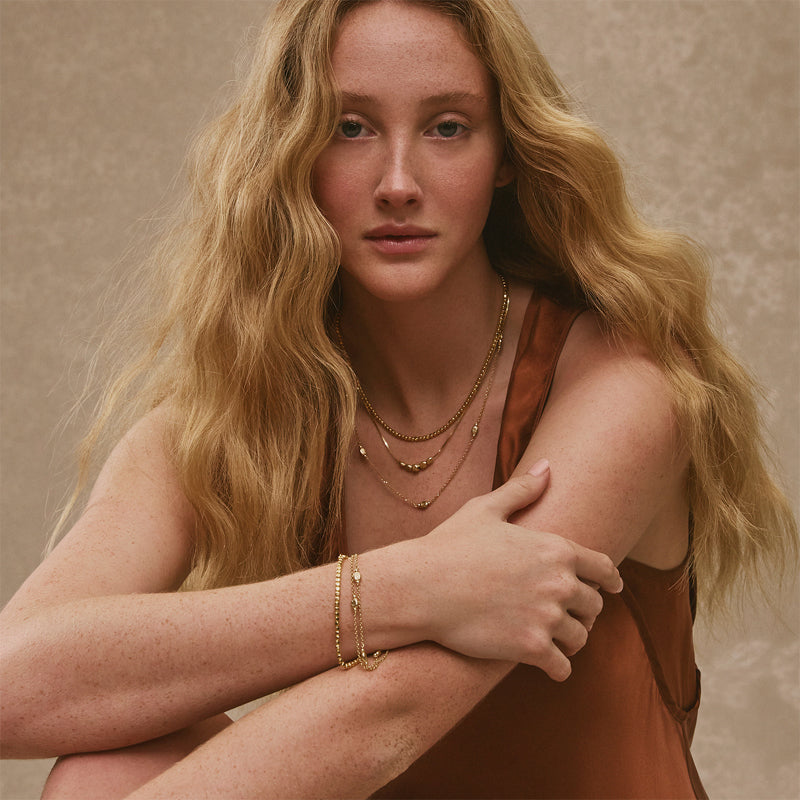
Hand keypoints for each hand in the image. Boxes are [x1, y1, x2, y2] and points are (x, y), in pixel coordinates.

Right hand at [418, 460, 622, 679]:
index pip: (603, 567)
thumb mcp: (485, 509)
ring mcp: (547, 617)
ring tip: (560, 641)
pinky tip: (550, 665)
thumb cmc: (450, 544)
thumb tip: (547, 466)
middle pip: (593, 604)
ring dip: (571, 639)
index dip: (611, 579)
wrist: (421, 587)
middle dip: (585, 610)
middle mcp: (560, 583)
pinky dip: (558, 667)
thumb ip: (522, 490)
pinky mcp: (531, 648)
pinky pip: (562, 667)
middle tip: (572, 615)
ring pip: (580, 637)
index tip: (614, 588)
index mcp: (555, 547)